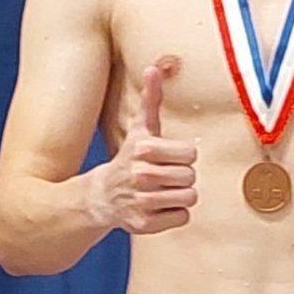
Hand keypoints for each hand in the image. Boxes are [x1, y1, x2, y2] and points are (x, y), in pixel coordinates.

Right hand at [93, 65, 197, 234]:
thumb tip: (154, 67)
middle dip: (181, 176)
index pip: (191, 154)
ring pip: (189, 198)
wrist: (102, 196)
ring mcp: (142, 201)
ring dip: (179, 195)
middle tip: (164, 175)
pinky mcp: (144, 225)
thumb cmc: (130, 158)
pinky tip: (158, 207)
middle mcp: (142, 175)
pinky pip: (182, 218)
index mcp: (144, 149)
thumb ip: (151, 99)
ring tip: (162, 191)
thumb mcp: (140, 128)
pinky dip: (174, 215)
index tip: (167, 157)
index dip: (183, 156)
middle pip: (191, 177)